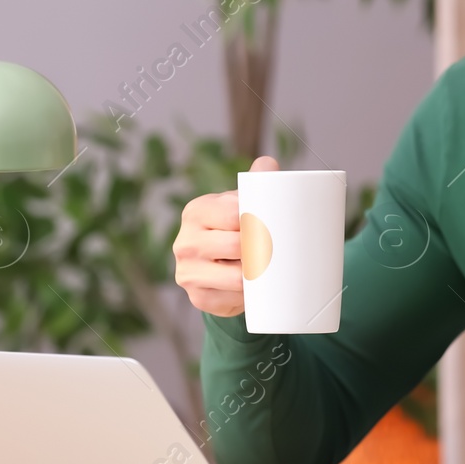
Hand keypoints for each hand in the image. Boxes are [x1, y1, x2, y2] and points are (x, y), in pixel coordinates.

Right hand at [174, 154, 277, 316]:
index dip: (259, 221)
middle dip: (262, 249)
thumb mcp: (243, 202)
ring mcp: (187, 272)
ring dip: (257, 275)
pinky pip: (230, 299)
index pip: (234, 214)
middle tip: (279, 249)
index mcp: (196, 211)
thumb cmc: (236, 226)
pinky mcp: (198, 297)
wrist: (221, 263)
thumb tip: (268, 164)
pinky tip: (254, 288)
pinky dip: (247, 296)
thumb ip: (257, 182)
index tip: (273, 225)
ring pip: (235, 277)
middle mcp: (185, 242)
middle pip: (236, 246)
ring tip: (269, 268)